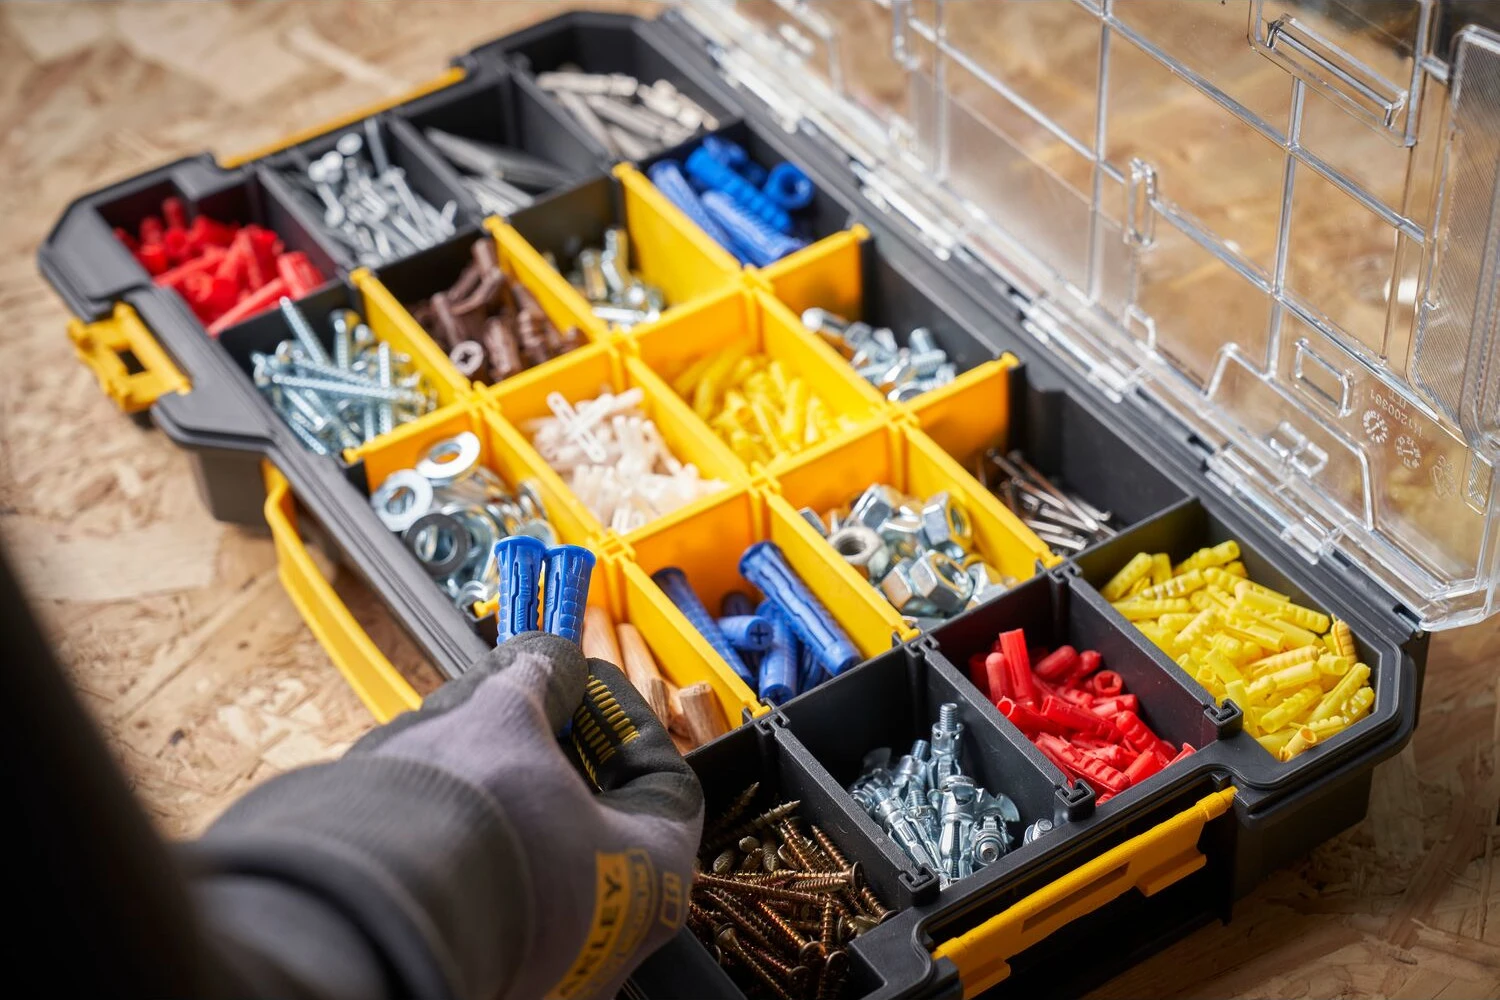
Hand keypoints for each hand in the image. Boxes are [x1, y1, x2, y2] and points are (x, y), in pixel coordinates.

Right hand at [353, 632, 703, 999]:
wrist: (356, 917)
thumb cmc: (459, 823)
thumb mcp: (504, 717)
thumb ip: (539, 679)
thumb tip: (547, 659)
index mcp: (651, 878)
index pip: (663, 780)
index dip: (621, 718)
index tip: (585, 682)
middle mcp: (612, 940)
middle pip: (598, 818)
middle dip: (555, 754)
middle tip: (523, 711)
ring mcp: (551, 965)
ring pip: (540, 853)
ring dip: (508, 793)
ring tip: (463, 747)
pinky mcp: (488, 972)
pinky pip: (496, 891)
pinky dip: (475, 841)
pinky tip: (434, 802)